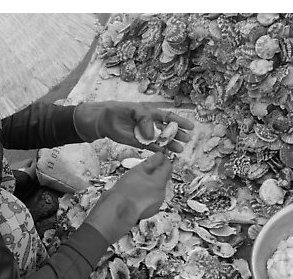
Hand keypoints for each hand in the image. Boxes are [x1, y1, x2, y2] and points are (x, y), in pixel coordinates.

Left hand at [73, 101, 193, 152]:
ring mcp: (144, 133)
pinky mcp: (137, 142)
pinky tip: (166, 154)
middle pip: (167, 129)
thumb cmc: (115, 111)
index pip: (167, 116)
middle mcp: (149, 123)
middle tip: (187, 140)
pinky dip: (158, 150)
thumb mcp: (131, 110)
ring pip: (161, 139)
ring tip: (179, 150)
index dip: (179, 121)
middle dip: (177, 134)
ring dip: (170, 145)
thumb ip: (143, 119)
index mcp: (149, 112)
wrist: (101, 121)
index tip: (190, 126)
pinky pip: (150, 147)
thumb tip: (152, 133)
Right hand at [84, 152, 171, 243]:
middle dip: (155, 173)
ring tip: (135, 182)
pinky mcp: (150, 210)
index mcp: (160, 182)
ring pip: (157, 189)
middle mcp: (162, 193)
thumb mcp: (137, 170)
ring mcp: (157, 203)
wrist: (118, 210)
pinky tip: (135, 193)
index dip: (163, 160)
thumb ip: (151, 162)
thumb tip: (159, 156)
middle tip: (143, 169)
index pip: (168, 166)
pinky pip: (151, 198)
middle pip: (163, 178)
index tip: (158, 157)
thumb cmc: (125, 191)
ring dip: (150, 184)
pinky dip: (146, 194)